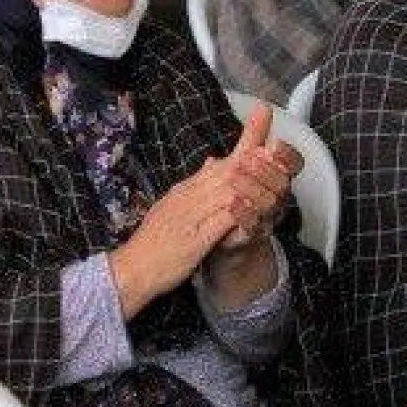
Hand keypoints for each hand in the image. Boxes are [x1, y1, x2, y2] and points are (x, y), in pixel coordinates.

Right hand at [109, 104, 300, 316]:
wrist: (131, 268)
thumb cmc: (151, 242)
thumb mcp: (171, 207)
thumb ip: (193, 186)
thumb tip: (212, 161)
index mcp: (184, 191)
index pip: (218, 165)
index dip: (242, 151)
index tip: (262, 139)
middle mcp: (187, 198)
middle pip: (225, 172)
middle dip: (252, 160)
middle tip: (275, 147)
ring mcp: (190, 217)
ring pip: (225, 192)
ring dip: (250, 181)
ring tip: (272, 172)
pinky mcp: (193, 240)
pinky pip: (220, 222)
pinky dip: (238, 212)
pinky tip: (254, 206)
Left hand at [214, 102, 302, 251]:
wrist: (224, 232)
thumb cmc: (238, 192)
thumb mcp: (243, 161)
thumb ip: (254, 136)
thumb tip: (263, 106)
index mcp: (277, 177)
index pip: (292, 164)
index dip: (287, 155)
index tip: (274, 144)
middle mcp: (277, 197)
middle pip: (282, 183)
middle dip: (265, 170)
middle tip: (247, 159)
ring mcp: (267, 217)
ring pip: (269, 203)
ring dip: (252, 188)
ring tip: (234, 178)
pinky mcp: (252, 234)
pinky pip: (253, 225)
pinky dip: (243, 213)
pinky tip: (231, 202)